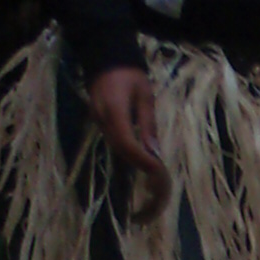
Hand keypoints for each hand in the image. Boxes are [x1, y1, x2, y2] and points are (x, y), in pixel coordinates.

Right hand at [88, 65, 169, 218]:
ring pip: (119, 154)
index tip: (158, 177)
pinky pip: (117, 148)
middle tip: (157, 204)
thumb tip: (154, 153)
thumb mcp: (145, 95)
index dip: (143, 163)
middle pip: (123, 156)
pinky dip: (131, 162)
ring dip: (136, 174)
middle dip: (141, 178)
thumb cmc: (129, 73)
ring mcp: (100, 125)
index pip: (127, 145)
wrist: (104, 56)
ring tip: (153, 199)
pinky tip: (144, 175)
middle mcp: (104, 123)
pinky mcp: (102, 126)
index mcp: (114, 113)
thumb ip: (148, 123)